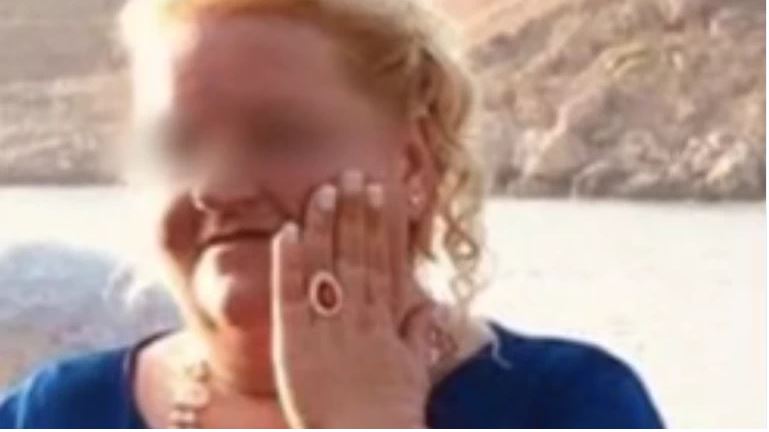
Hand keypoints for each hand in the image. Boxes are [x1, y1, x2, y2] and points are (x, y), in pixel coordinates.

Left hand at [269, 170, 437, 427]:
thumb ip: (417, 335)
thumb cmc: (392, 417)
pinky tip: (287, 233)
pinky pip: (290, 300)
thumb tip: (430, 307)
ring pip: (328, 270)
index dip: (381, 228)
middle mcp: (359, 321)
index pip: (382, 265)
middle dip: (355, 216)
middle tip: (352, 175)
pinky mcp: (295, 348)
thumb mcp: (413, 372)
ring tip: (323, 190)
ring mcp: (329, 332)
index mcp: (385, 324)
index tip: (382, 192)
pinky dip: (289, 266)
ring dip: (326, 228)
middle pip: (357, 258)